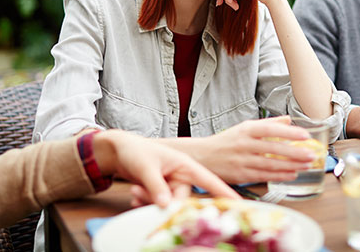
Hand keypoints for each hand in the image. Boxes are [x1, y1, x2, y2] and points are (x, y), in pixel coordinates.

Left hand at [93, 130, 238, 207]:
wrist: (121, 152)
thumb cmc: (136, 151)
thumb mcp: (146, 167)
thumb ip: (157, 186)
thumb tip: (168, 205)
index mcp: (186, 165)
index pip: (209, 180)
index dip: (225, 193)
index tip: (238, 205)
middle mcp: (182, 177)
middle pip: (184, 199)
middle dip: (165, 202)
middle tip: (140, 193)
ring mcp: (173, 186)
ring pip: (171, 205)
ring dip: (152, 203)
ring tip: (136, 191)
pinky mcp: (163, 193)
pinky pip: (161, 207)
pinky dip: (148, 205)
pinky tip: (136, 196)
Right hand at [190, 116, 317, 183]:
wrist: (202, 157)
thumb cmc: (225, 142)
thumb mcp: (244, 128)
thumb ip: (267, 124)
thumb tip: (288, 120)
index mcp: (245, 130)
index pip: (270, 129)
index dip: (288, 132)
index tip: (305, 135)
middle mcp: (244, 144)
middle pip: (273, 148)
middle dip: (294, 152)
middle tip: (311, 154)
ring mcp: (242, 160)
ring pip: (270, 164)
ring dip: (291, 166)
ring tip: (306, 165)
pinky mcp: (241, 175)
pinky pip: (264, 176)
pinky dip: (279, 176)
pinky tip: (292, 174)